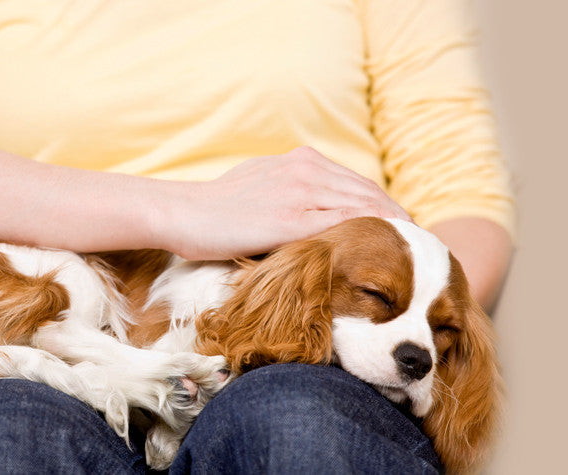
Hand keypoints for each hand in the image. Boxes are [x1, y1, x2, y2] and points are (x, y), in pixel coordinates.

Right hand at [157, 146, 410, 259]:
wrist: (179, 211)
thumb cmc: (211, 208)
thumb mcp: (257, 186)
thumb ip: (288, 193)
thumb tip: (308, 218)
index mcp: (300, 161)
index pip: (357, 184)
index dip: (385, 208)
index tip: (403, 233)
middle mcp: (306, 169)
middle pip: (371, 194)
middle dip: (399, 220)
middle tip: (421, 249)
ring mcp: (301, 191)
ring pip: (365, 207)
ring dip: (394, 231)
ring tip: (414, 256)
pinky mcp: (291, 218)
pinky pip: (344, 225)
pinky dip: (370, 238)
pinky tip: (385, 258)